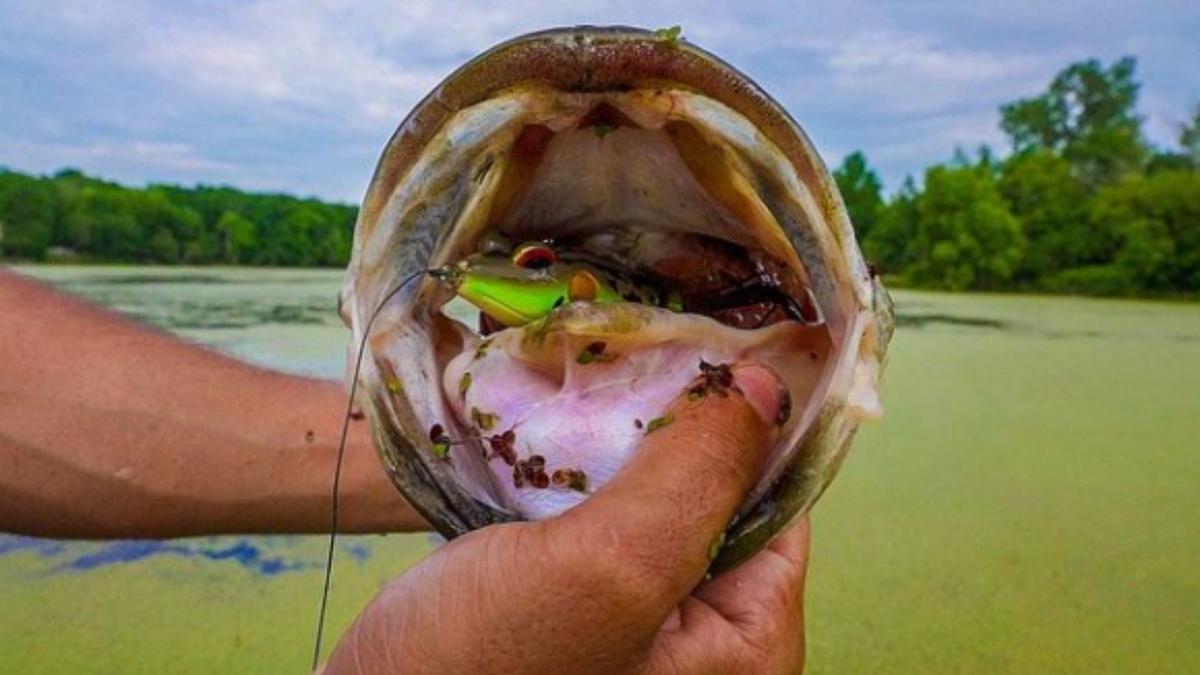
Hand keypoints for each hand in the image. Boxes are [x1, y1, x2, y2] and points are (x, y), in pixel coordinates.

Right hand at [325, 363, 808, 673]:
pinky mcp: (573, 603)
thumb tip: (770, 384)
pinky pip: (595, 514)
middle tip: (631, 341)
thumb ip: (696, 476)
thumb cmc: (482, 671)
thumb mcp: (609, 566)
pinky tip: (544, 419)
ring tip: (583, 365)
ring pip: (649, 493)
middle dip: (673, 417)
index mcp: (746, 646)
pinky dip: (574, 464)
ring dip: (616, 432)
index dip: (747, 416)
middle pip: (715, 492)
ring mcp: (635, 620)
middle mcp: (704, 639)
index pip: (780, 500)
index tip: (705, 337)